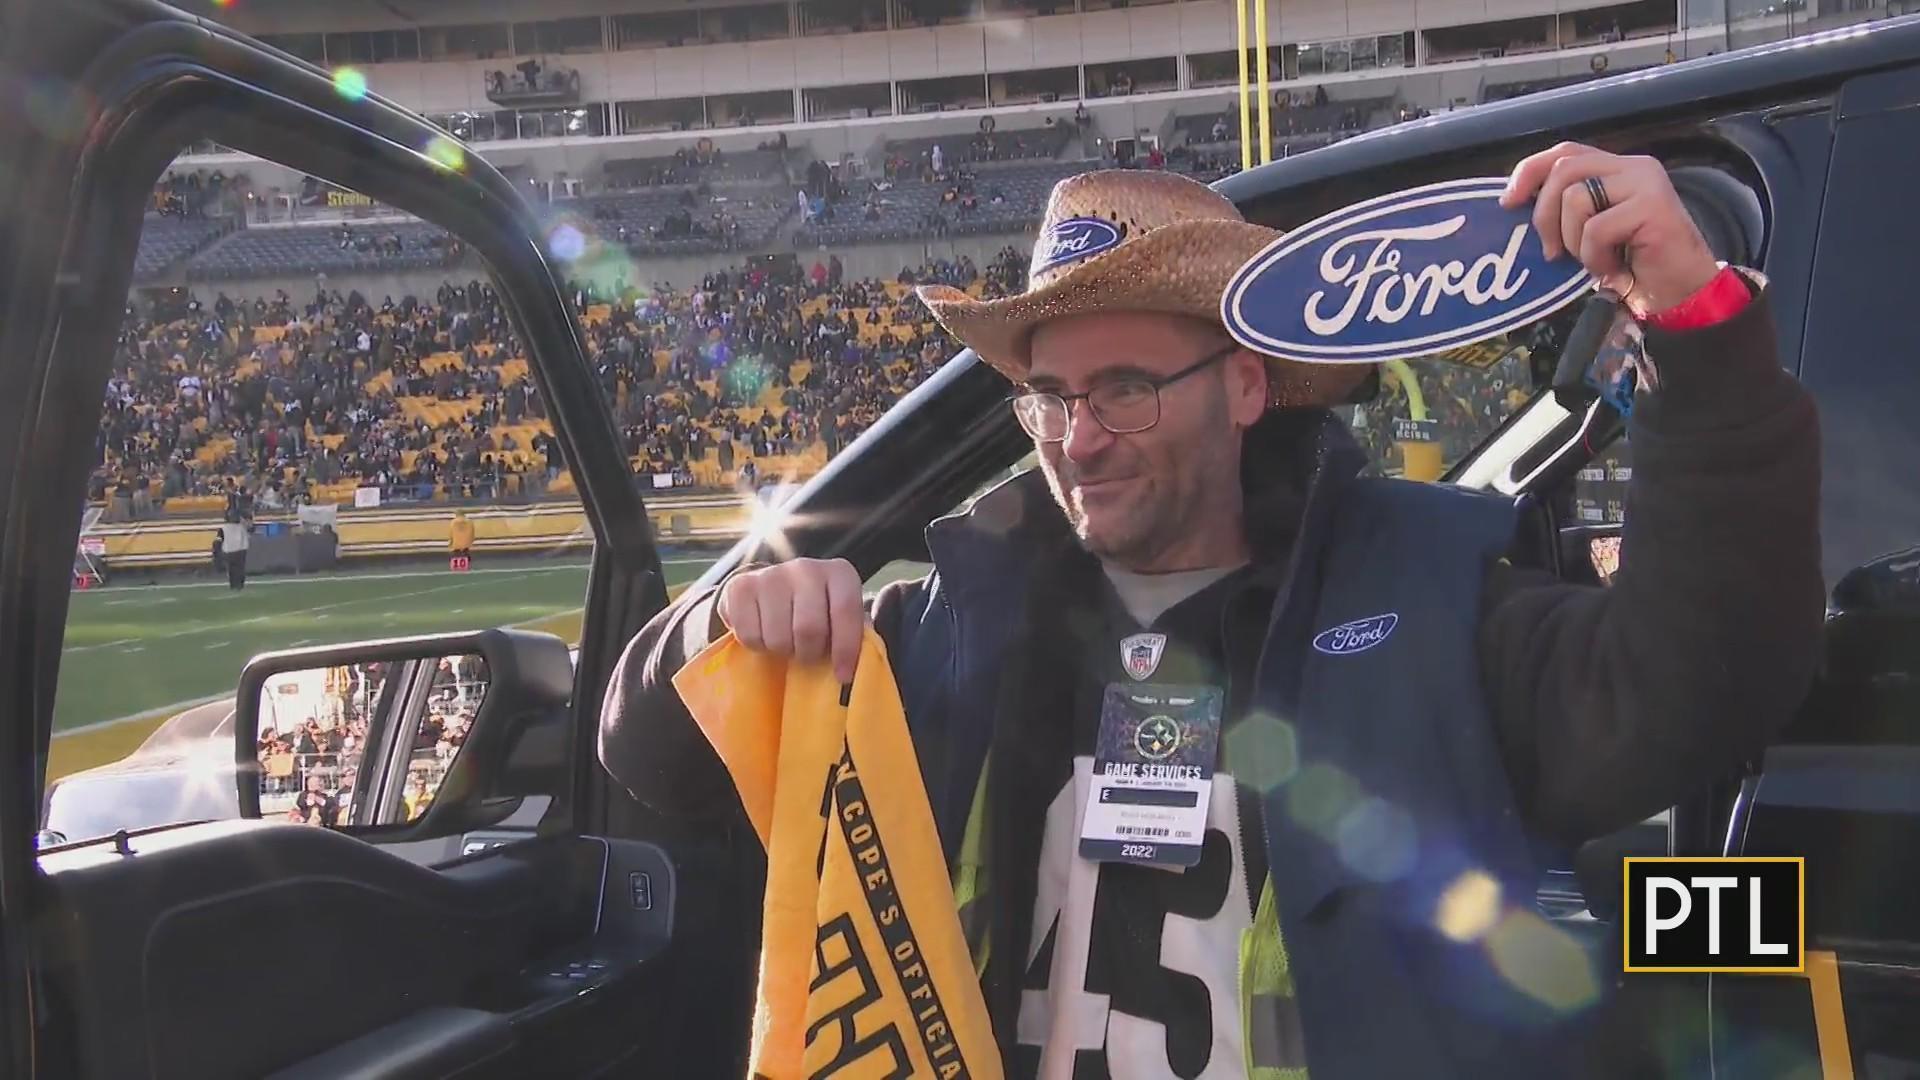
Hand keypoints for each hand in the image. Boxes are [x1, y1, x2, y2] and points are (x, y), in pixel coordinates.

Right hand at [717, 557, 867, 683]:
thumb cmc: (816, 611)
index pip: (845, 611)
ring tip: (786, 641)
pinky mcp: (741, 586)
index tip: (843, 676)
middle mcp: (806, 567)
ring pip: (777, 636)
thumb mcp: (841, 618)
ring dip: (782, 650)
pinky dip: (757, 645)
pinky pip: (749, 635)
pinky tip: (764, 633)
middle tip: (807, 653)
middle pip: (808, 629)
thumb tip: (861, 664)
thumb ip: (855, 635)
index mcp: (839, 573)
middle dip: (809, 653)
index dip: (845, 649)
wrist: (771, 589)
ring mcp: (771, 574)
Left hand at [1501, 143, 1719, 316]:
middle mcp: (1633, 167)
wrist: (1681, 293)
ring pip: (1576, 198)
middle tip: (1553, 252)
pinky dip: (1595, 257)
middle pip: (1563, 170)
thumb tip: (1515, 204)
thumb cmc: (1632, 266)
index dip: (1529, 171)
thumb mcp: (1591, 232)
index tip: (1508, 202)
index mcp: (1616, 168)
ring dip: (1575, 242)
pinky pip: (1596, 228)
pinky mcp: (1653, 206)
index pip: (1564, 151)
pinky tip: (1614, 267)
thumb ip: (1567, 209)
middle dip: (1545, 215)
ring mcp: (1645, 183)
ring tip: (1597, 260)